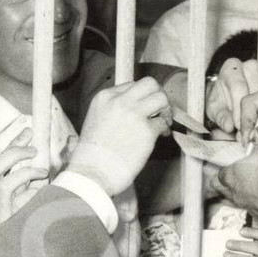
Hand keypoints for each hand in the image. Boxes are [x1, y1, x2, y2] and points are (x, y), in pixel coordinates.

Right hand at [0, 131, 47, 223]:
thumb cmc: (29, 228)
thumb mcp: (27, 203)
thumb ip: (31, 183)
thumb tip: (45, 155)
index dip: (11, 146)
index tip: (28, 132)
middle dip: (13, 153)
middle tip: (34, 150)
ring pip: (4, 186)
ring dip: (26, 173)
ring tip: (43, 174)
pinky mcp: (7, 229)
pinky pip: (19, 206)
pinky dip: (33, 196)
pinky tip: (43, 200)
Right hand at [69, 78, 171, 196]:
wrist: (91, 172)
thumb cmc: (92, 153)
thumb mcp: (96, 119)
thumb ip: (114, 108)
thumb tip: (137, 107)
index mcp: (105, 97)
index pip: (132, 85)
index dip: (142, 96)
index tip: (145, 108)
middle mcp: (120, 101)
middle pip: (150, 84)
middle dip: (159, 95)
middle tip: (160, 110)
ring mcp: (134, 114)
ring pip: (161, 98)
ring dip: (166, 110)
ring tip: (163, 122)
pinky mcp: (146, 131)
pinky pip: (163, 123)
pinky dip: (164, 129)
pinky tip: (160, 136)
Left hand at [205, 57, 257, 136]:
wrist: (228, 99)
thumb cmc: (220, 102)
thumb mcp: (215, 110)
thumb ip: (221, 117)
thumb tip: (229, 126)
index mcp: (231, 68)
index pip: (238, 86)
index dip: (238, 109)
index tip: (238, 125)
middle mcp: (249, 66)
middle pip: (256, 85)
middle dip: (253, 109)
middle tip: (249, 127)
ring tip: (256, 122)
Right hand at [239, 84, 257, 163]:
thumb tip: (252, 135)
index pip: (251, 102)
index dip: (245, 118)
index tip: (246, 135)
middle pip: (250, 113)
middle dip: (246, 129)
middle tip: (246, 144)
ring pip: (253, 126)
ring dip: (250, 138)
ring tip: (250, 149)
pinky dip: (257, 144)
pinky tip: (257, 151)